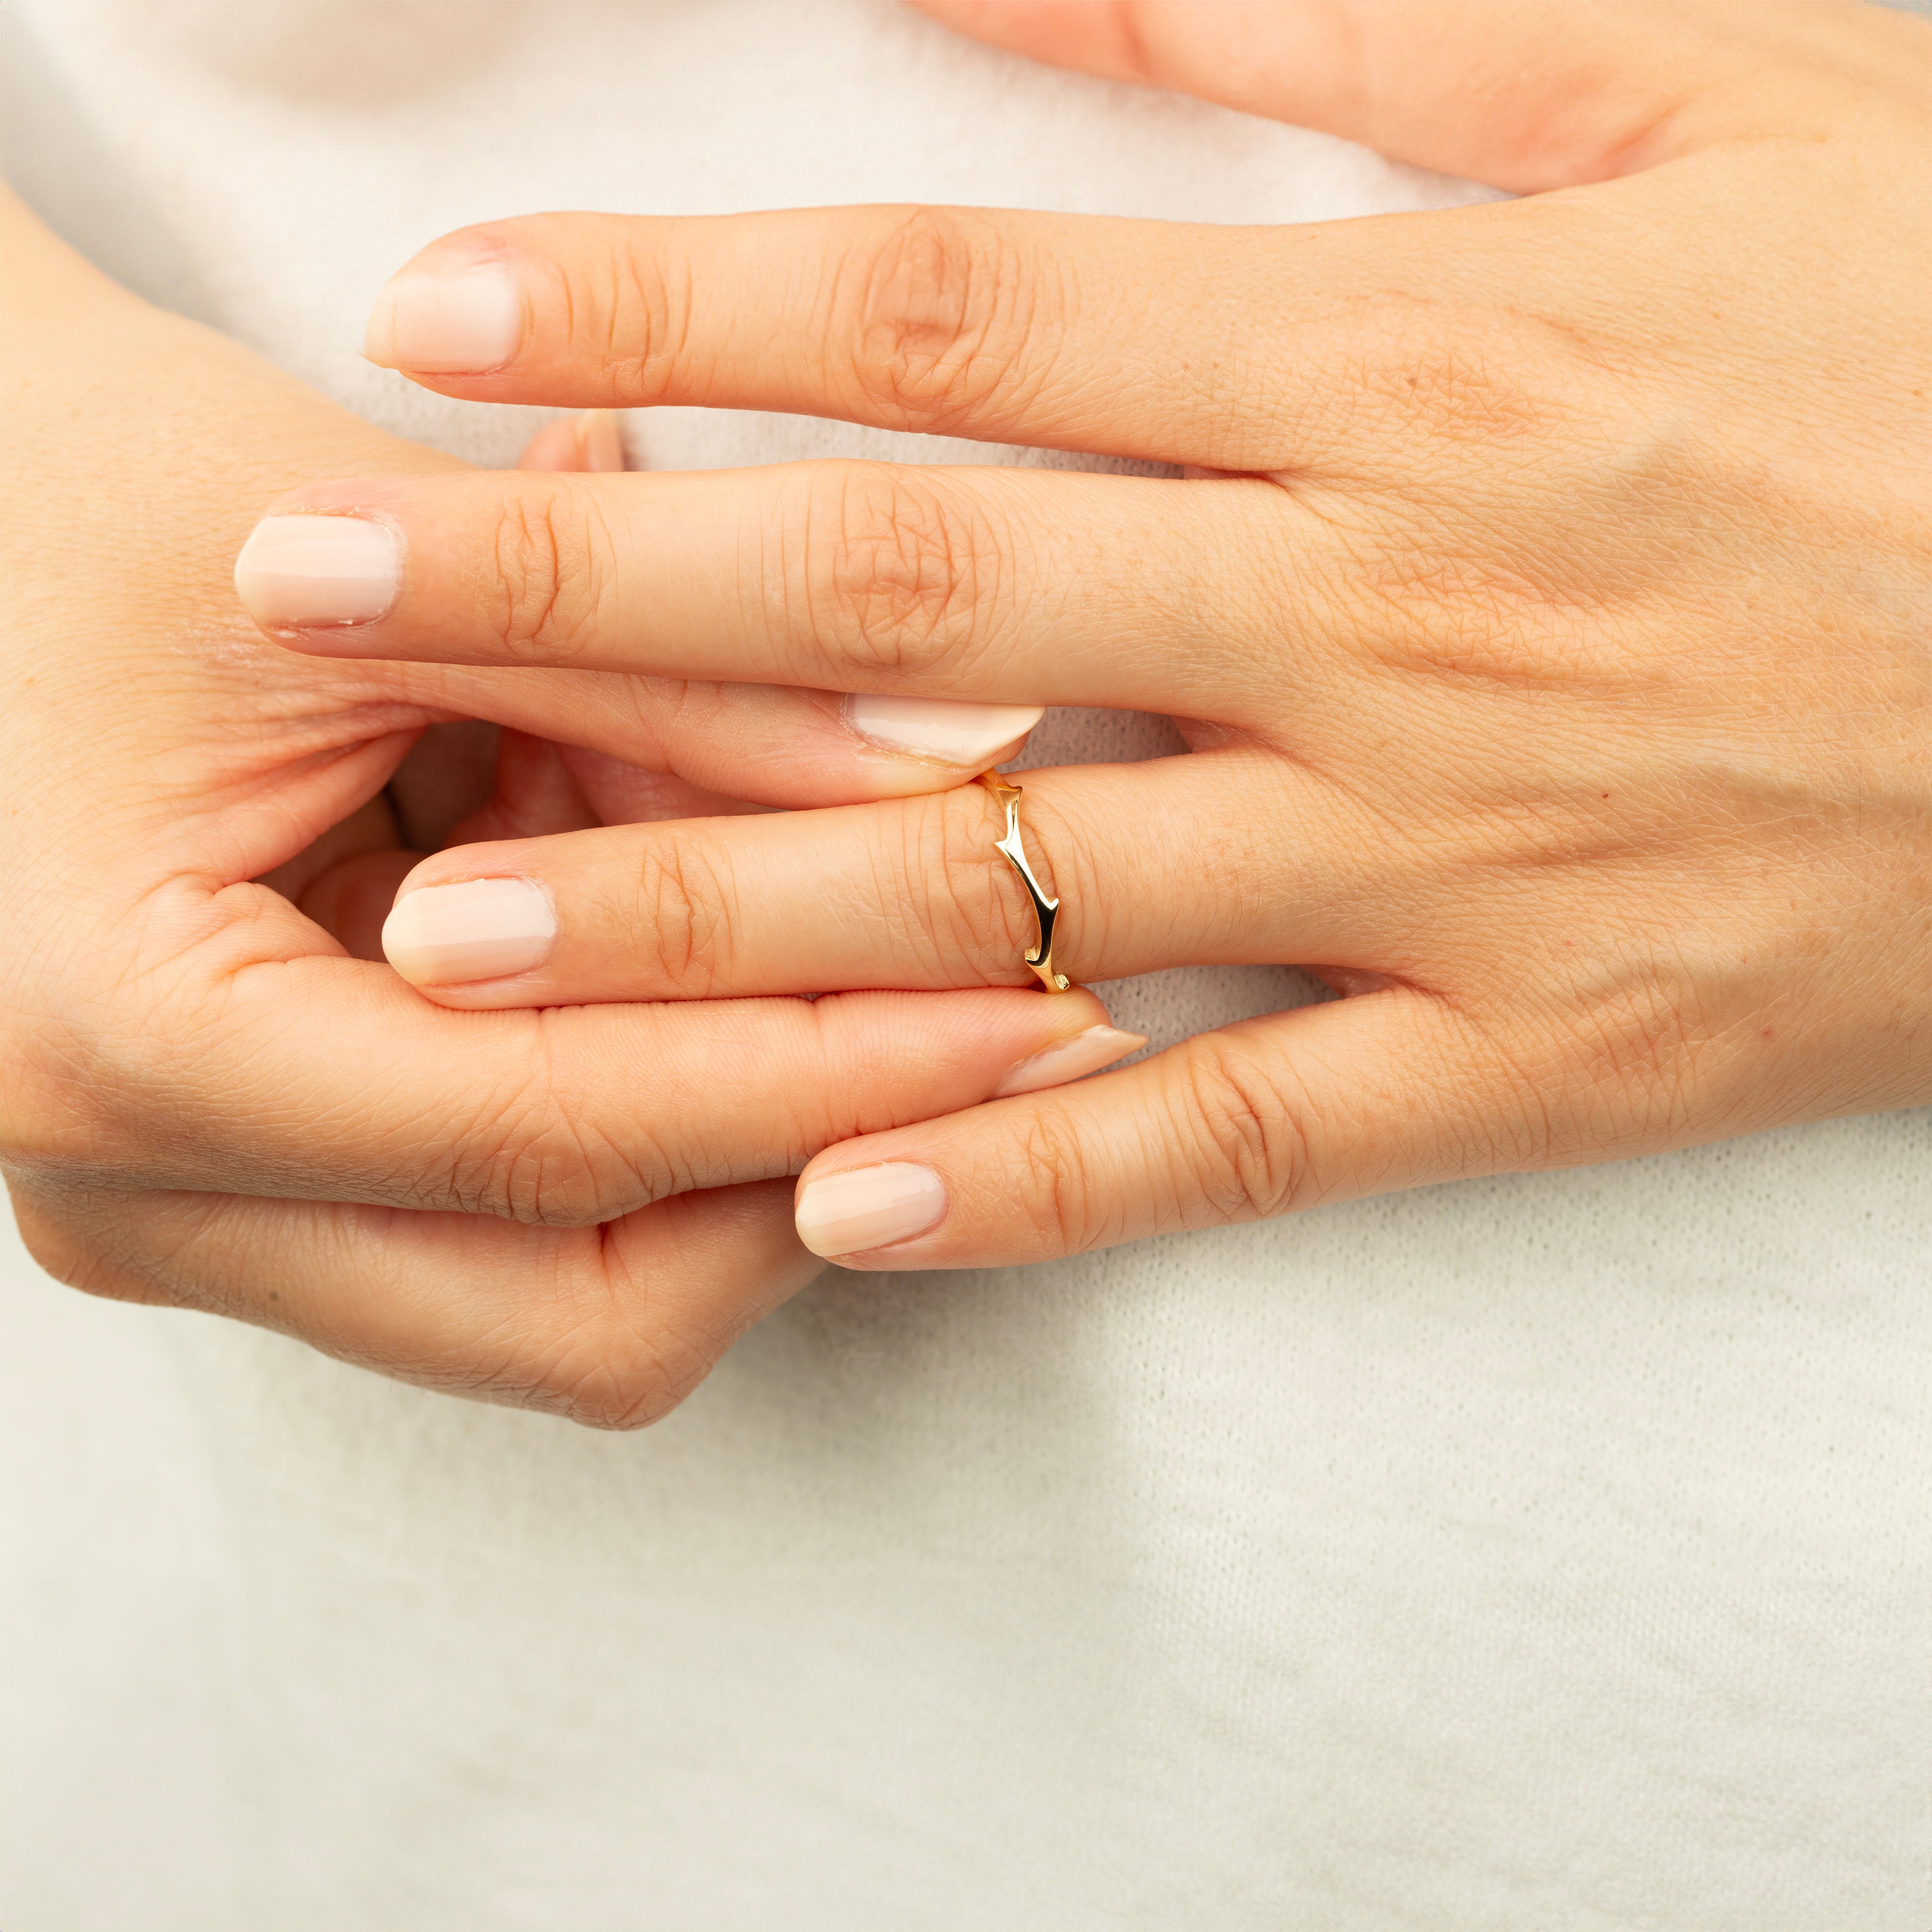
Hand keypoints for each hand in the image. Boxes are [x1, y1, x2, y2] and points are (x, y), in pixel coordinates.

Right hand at [0, 188, 1126, 1422]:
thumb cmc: (92, 494)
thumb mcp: (390, 574)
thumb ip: (673, 686)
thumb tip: (975, 771)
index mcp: (121, 1044)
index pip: (554, 1132)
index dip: (823, 1075)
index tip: (1035, 1009)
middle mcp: (137, 1188)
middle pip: (581, 1299)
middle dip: (817, 1169)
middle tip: (1022, 1037)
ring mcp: (201, 1210)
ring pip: (576, 1293)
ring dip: (763, 1145)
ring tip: (912, 985)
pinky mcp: (271, 1183)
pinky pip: (538, 1223)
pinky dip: (680, 1109)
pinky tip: (771, 974)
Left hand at [240, 0, 1931, 1267]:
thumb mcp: (1699, 84)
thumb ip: (1332, 28)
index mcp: (1405, 363)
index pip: (940, 323)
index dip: (667, 317)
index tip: (442, 329)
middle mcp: (1377, 619)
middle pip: (893, 597)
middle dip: (577, 603)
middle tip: (316, 612)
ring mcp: (1447, 865)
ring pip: (1014, 891)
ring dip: (718, 912)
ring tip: (469, 936)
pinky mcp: (1542, 1048)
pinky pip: (1242, 1135)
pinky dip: (1039, 1171)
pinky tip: (838, 1191)